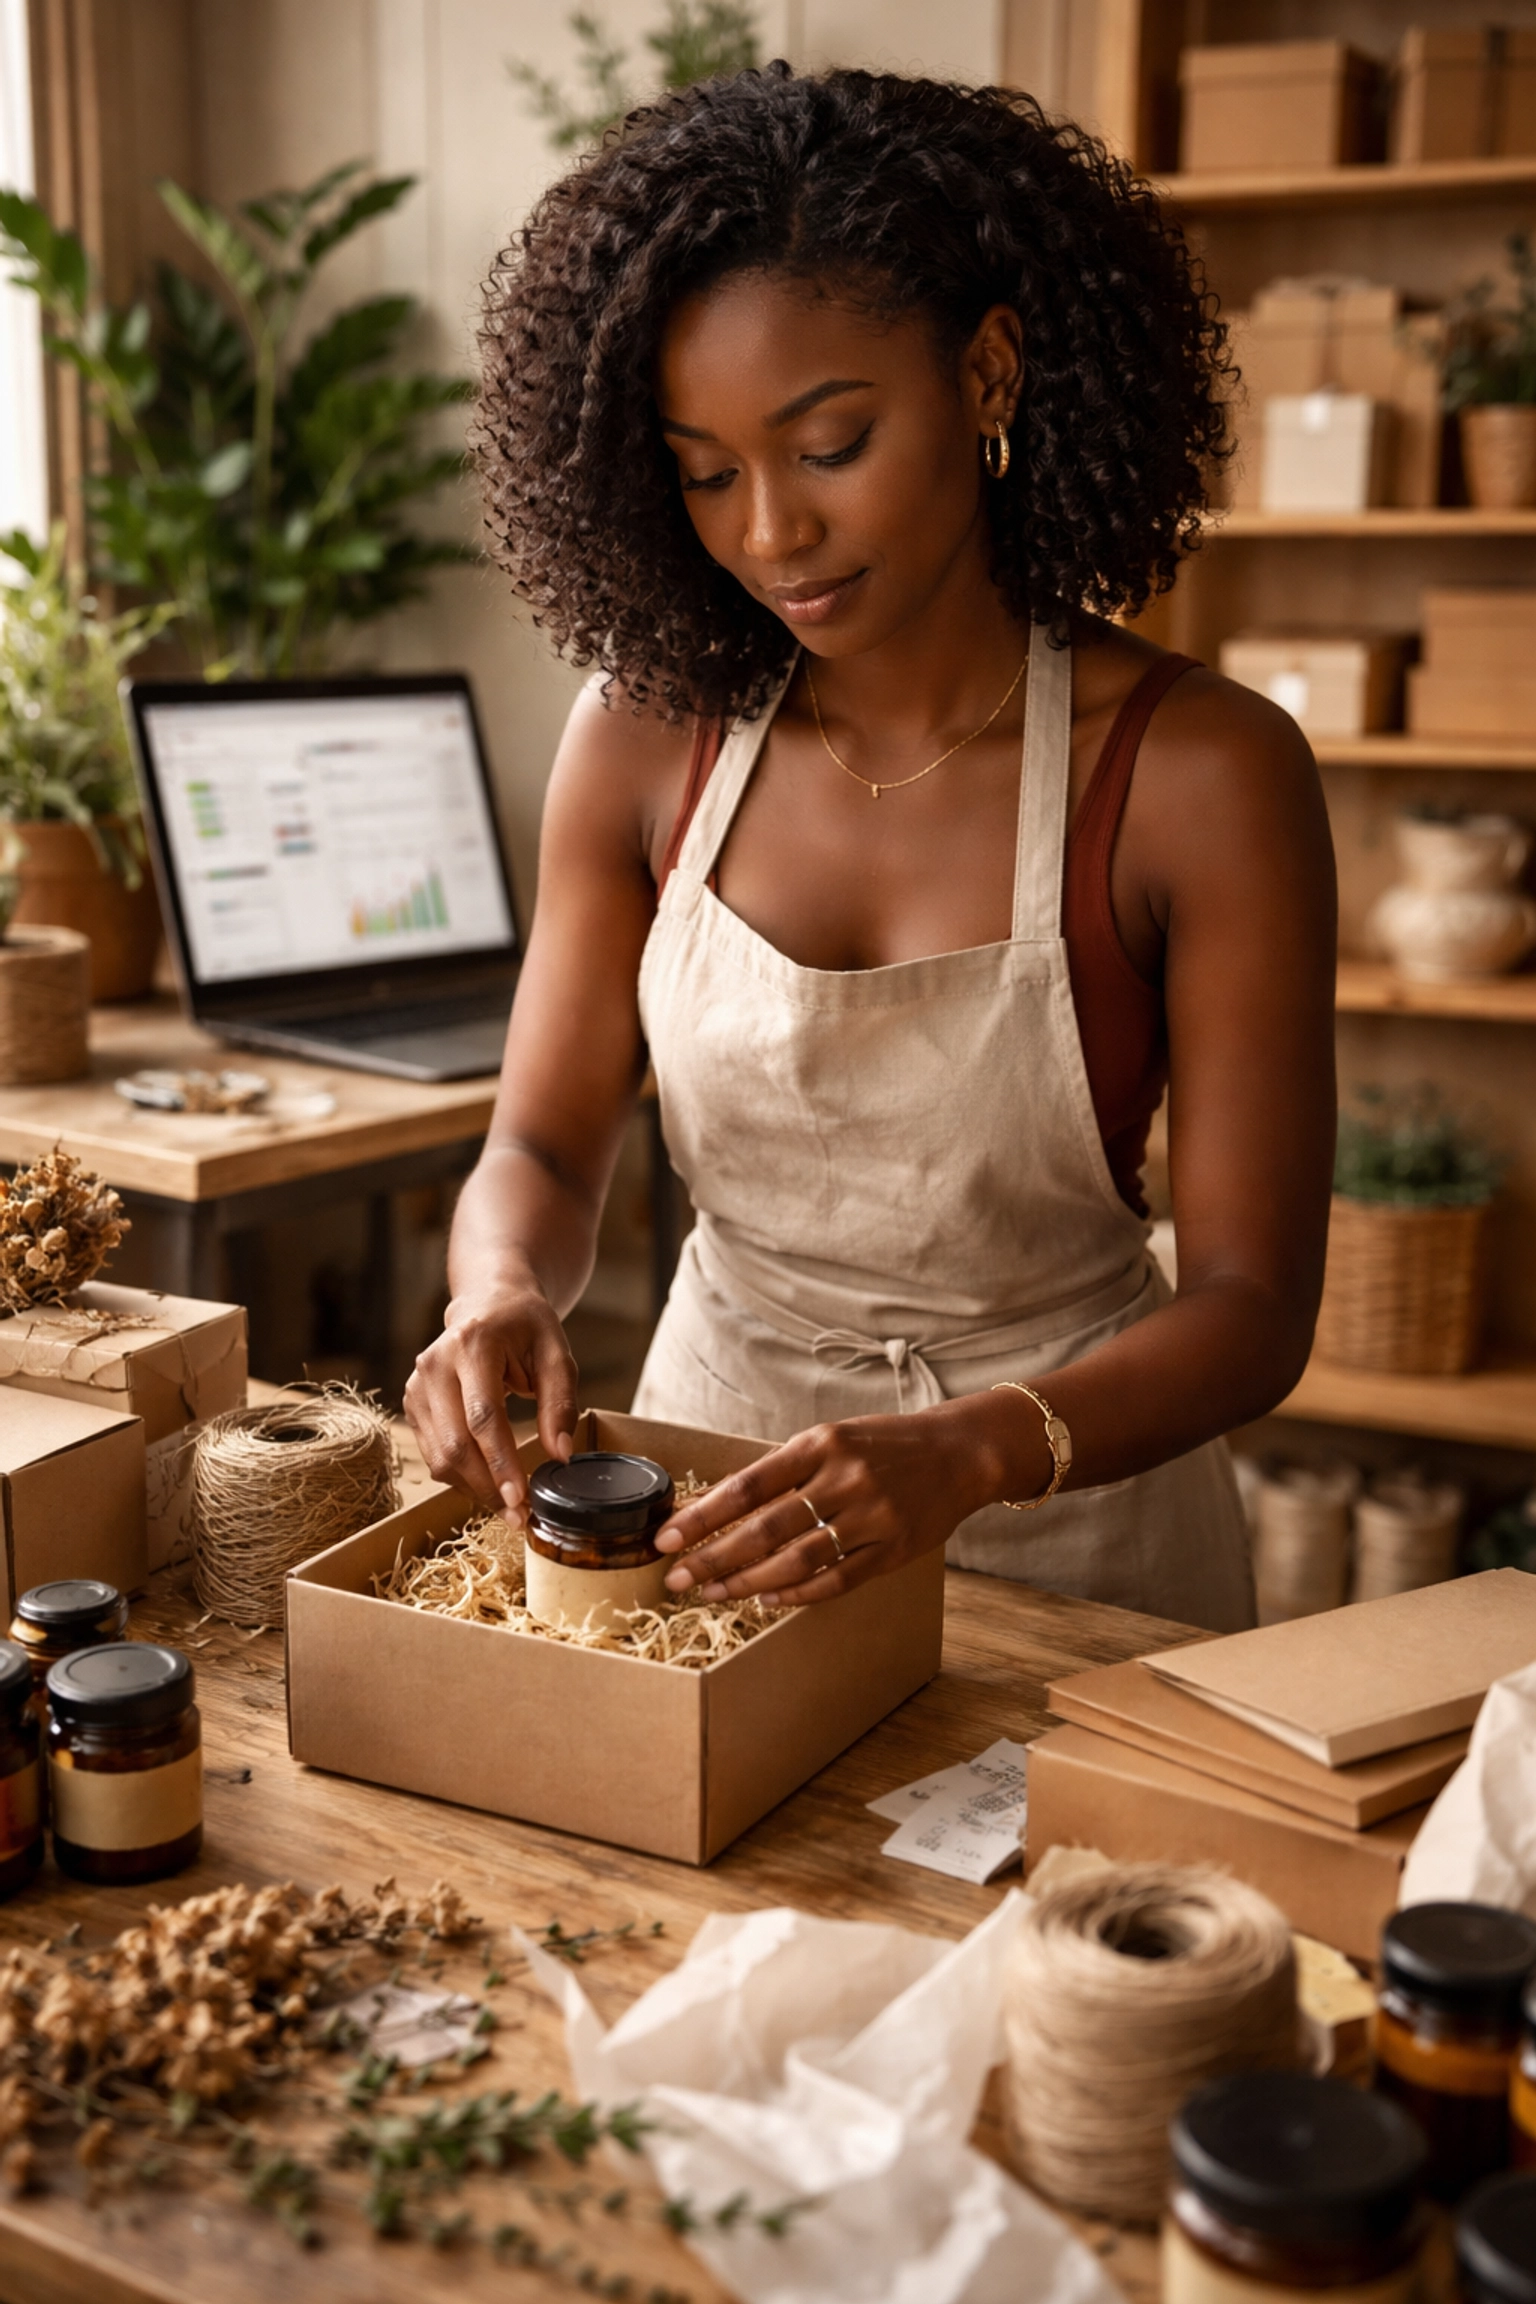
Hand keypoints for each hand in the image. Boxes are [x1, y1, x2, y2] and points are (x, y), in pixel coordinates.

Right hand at [404, 1274, 577, 1517]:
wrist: (487, 1303)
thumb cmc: (526, 1326)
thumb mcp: (557, 1353)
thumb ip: (560, 1402)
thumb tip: (561, 1455)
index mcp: (473, 1344)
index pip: (483, 1416)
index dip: (501, 1463)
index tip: (521, 1499)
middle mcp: (435, 1364)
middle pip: (455, 1443)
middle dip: (487, 1487)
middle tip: (520, 1516)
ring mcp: (417, 1384)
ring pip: (439, 1456)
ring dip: (474, 1489)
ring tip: (509, 1507)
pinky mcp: (412, 1401)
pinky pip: (433, 1453)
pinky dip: (461, 1476)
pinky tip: (488, 1484)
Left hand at [653, 1404, 1009, 1607]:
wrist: (960, 1453)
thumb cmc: (883, 1445)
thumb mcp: (831, 1439)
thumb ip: (783, 1471)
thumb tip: (716, 1506)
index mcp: (821, 1444)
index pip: (747, 1484)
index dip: (703, 1515)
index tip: (666, 1537)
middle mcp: (845, 1478)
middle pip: (766, 1528)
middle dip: (714, 1557)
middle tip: (677, 1578)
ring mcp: (872, 1516)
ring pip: (797, 1560)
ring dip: (749, 1582)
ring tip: (714, 1593)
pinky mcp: (894, 1549)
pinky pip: (837, 1580)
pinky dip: (798, 1593)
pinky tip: (768, 1599)